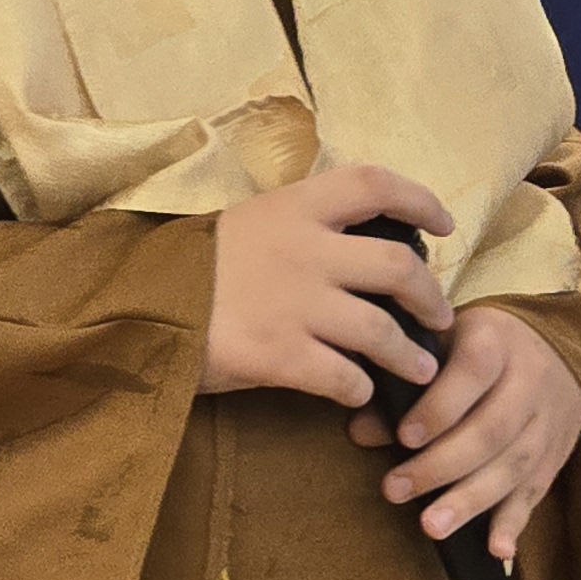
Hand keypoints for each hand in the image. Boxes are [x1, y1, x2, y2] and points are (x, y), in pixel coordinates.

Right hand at [202, 165, 455, 402]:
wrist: (137, 303)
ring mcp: (296, 305)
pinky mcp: (280, 355)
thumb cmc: (192, 265)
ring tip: (421, 369)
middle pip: (398, 267)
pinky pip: (343, 378)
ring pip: (380, 332)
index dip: (420, 200)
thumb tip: (354, 243)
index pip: (376, 185)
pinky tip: (360, 394)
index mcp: (297, 207)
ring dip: (410, 354)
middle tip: (441, 317)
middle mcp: (307, 250)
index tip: (443, 225)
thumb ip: (300, 228)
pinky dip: (361, 389)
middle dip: (431, 296)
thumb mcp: (248, 223)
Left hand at [342, 305, 580, 560]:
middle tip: (396, 490)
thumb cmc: (482, 347)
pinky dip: (515, 522)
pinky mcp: (553, 458)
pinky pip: (536, 492)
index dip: (439, 407)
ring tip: (432, 526)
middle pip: (490, 430)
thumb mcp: (444, 346)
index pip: (472, 372)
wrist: (556, 349)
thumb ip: (402, 384)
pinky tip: (496, 550)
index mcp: (496, 344)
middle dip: (441, 465)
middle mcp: (528, 383)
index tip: (404, 436)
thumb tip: (360, 431)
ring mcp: (545, 424)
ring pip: (512, 466)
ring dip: (470, 500)